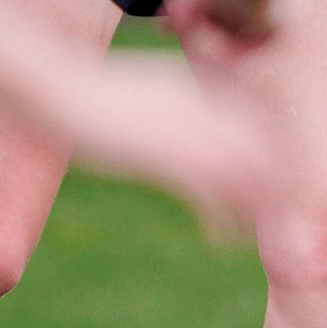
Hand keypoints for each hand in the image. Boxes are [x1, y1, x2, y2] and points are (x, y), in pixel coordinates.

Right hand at [59, 51, 264, 241]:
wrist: (57, 91)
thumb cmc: (91, 93)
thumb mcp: (144, 89)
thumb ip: (172, 101)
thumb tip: (182, 115)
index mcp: (196, 87)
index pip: (252, 120)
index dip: (266, 153)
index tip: (268, 183)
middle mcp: (199, 105)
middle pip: (259, 146)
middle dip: (269, 184)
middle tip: (268, 216)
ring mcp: (184, 129)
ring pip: (240, 174)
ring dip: (248, 208)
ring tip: (247, 236)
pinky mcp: (164, 156)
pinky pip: (208, 194)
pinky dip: (219, 220)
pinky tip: (218, 240)